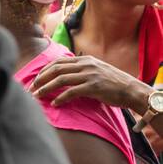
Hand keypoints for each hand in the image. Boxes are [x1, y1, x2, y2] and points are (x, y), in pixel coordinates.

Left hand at [30, 55, 149, 111]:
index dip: (44, 71)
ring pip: (60, 80)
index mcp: (84, 60)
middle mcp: (85, 65)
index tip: (35, 79)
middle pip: (55, 69)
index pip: (58, 62)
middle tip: (31, 88)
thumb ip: (80, 69)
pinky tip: (54, 104)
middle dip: (40, 79)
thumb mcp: (95, 70)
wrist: (132, 90)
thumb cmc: (112, 83)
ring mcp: (90, 75)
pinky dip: (60, 98)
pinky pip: (71, 92)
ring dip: (46, 88)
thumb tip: (61, 75)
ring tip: (36, 96)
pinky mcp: (94, 87)